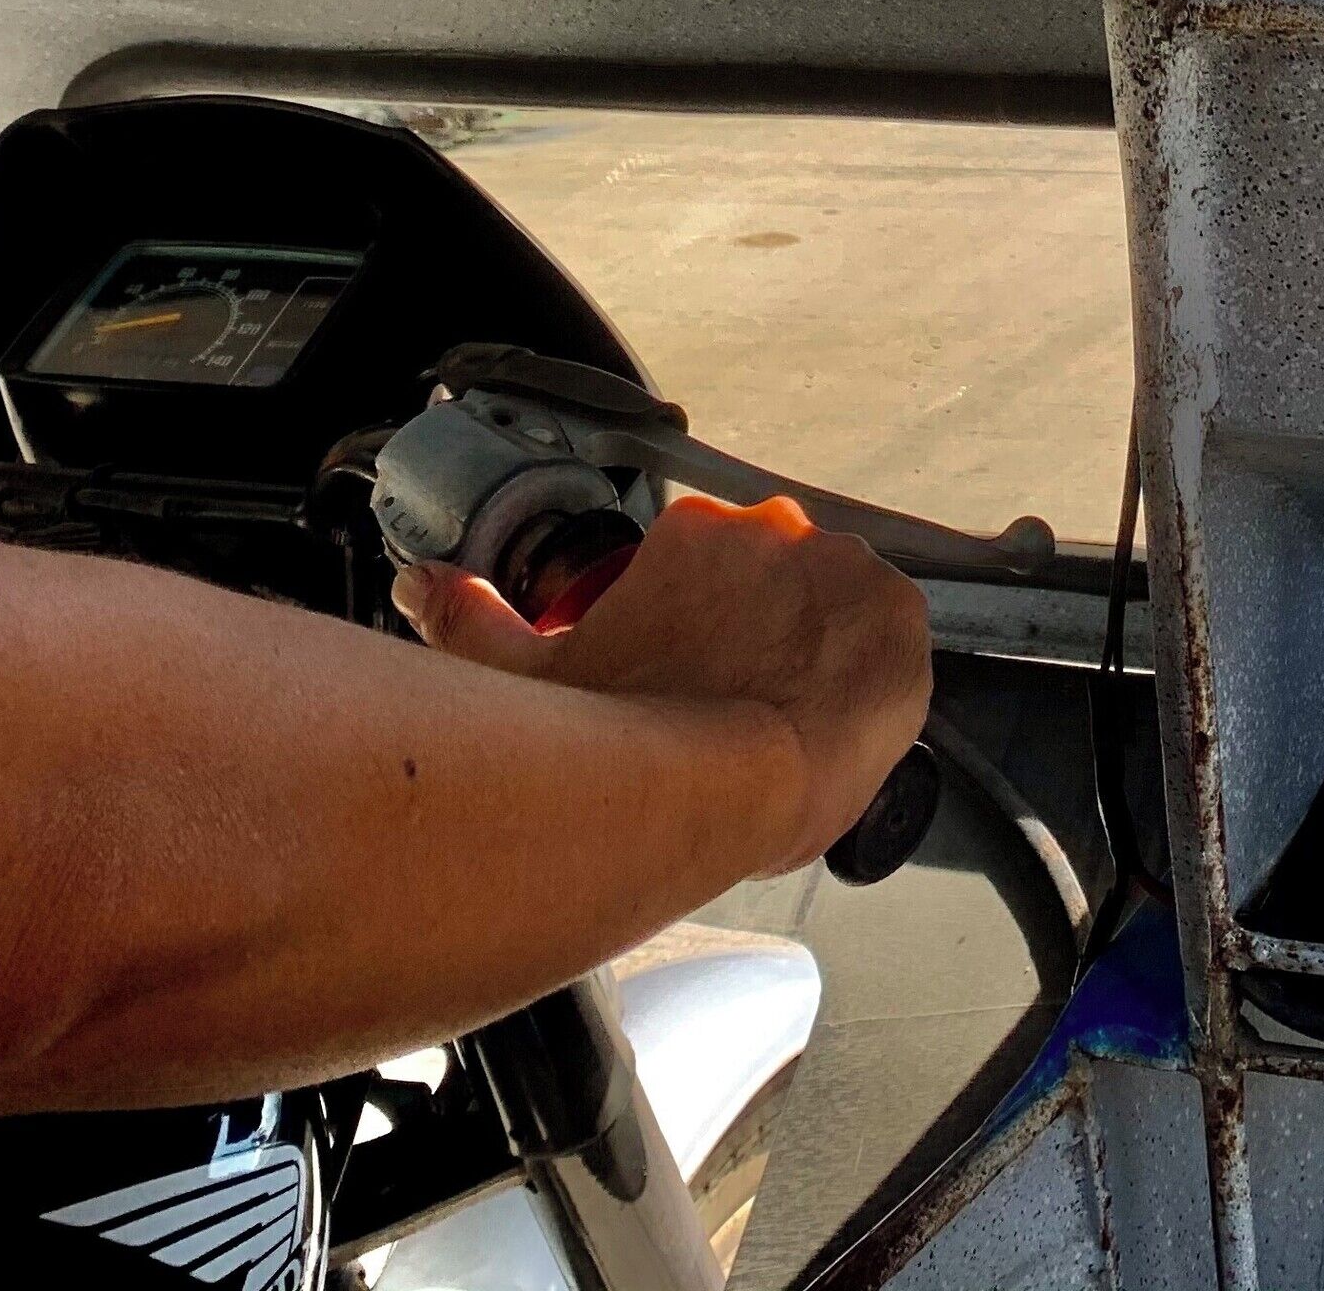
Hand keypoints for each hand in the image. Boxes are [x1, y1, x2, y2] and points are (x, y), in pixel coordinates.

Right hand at [395, 494, 928, 874]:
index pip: (710, 561)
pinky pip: (894, 636)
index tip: (688, 672)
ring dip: (814, 649)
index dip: (700, 623)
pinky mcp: (901, 622)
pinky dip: (873, 672)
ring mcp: (846, 573)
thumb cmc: (616, 737)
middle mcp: (778, 533)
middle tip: (730, 705)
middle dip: (755, 633)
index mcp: (697, 534)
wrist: (718, 792)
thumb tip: (422, 582)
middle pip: (774, 580)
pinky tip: (837, 716)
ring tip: (780, 719)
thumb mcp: (526, 674)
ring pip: (834, 605)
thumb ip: (467, 617)